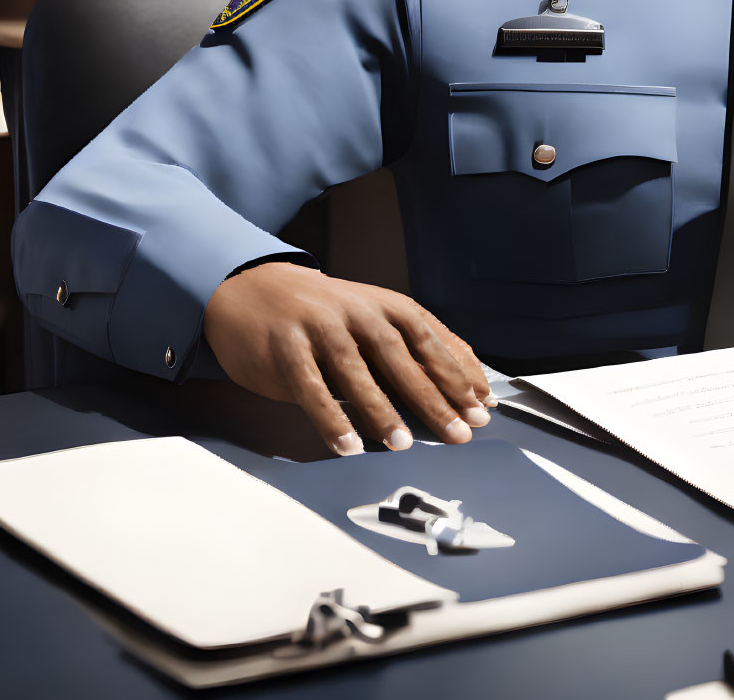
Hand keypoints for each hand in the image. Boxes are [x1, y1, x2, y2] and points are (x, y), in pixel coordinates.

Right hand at [203, 261, 492, 454]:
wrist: (251, 288)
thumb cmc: (321, 315)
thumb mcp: (371, 320)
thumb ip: (411, 348)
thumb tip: (466, 381)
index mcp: (384, 306)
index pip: (430, 340)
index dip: (458, 374)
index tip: (481, 407)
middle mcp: (356, 311)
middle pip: (401, 356)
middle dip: (433, 397)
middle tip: (458, 432)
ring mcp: (319, 326)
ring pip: (356, 370)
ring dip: (382, 409)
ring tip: (402, 443)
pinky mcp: (285, 346)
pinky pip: (311, 387)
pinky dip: (330, 418)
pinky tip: (347, 444)